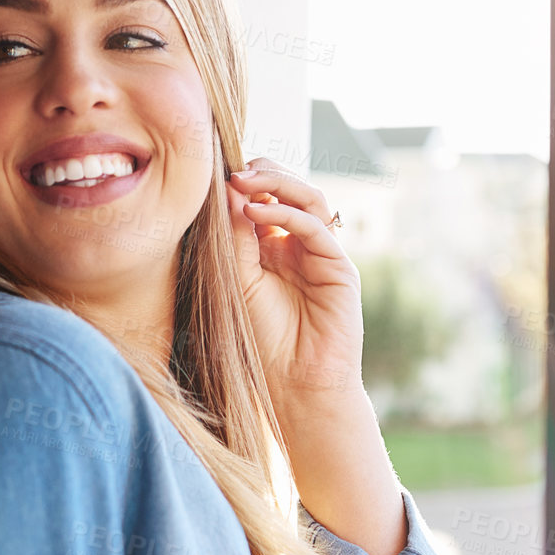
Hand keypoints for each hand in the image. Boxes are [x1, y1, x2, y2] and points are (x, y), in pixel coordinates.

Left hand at [225, 158, 406, 554]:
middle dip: (263, 173)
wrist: (295, 383)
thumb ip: (237, 237)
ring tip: (245, 182)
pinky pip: (318, 229)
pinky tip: (261, 212)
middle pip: (290, 190)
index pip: (265, 197)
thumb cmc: (263, 339)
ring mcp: (322, 253)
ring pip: (310, 198)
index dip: (245, 180)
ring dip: (278, 184)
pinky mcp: (340, 268)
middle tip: (232, 170)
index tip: (215, 174)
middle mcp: (300, 243)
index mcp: (274, 244)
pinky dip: (290, 214)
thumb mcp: (239, 279)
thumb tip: (230, 190)